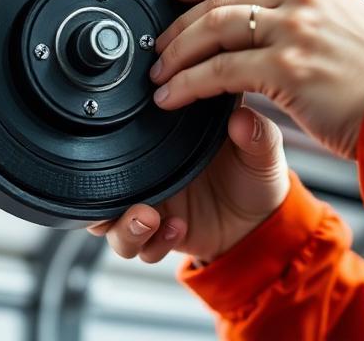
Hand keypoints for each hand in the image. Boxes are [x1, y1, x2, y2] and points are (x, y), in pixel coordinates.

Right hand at [88, 107, 287, 263]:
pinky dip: (152, 243)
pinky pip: (140, 247)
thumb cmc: (256, 176)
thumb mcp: (261, 151)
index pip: (118, 141)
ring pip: (110, 223)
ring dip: (123, 225)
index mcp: (163, 145)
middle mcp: (150, 176)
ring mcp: (153, 207)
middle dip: (101, 200)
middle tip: (132, 198)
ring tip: (148, 219)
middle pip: (100, 187)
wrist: (264, 222)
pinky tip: (176, 229)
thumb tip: (242, 117)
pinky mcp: (161, 236)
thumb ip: (255, 134)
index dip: (106, 146)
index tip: (117, 145)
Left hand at [150, 0, 363, 158]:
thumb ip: (307, 19)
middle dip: (180, 25)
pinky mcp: (285, 69)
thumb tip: (266, 29)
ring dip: (177, 54)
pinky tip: (174, 96)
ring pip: (211, 31)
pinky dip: (188, 85)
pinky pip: (218, 73)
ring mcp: (293, 31)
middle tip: (160, 46)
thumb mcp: (348, 26)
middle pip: (219, 0)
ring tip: (160, 74)